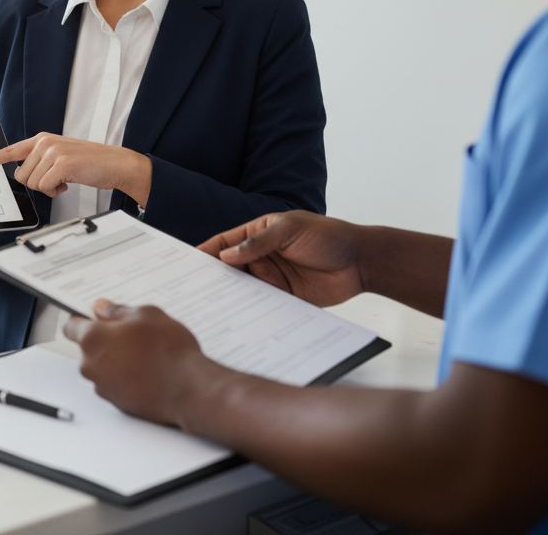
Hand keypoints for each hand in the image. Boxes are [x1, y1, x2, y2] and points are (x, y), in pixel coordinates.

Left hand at [0, 133, 151, 206]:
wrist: (115, 164)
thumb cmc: (89, 164)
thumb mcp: (61, 157)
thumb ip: (42, 161)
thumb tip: (24, 176)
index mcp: (42, 139)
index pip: (10, 150)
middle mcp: (44, 142)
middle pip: (21, 175)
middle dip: (37, 184)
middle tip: (56, 179)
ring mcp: (52, 151)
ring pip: (32, 183)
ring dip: (48, 188)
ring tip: (65, 179)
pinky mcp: (61, 163)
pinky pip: (45, 187)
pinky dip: (56, 190)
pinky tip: (68, 182)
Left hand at [63, 300, 208, 425]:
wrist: (188, 389)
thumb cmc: (168, 350)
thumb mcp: (146, 315)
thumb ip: (118, 311)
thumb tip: (103, 309)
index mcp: (93, 339)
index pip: (71, 327)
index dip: (83, 320)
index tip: (94, 318)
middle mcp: (91, 365)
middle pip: (89, 349)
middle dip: (106, 341)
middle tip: (132, 335)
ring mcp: (103, 387)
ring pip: (103, 367)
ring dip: (117, 361)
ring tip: (146, 355)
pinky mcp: (117, 403)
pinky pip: (115, 385)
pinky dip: (126, 378)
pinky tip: (148, 372)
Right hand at [198, 211, 364, 307]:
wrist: (361, 262)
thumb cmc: (329, 236)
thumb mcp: (289, 230)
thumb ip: (257, 243)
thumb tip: (226, 255)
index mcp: (258, 234)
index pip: (224, 243)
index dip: (205, 252)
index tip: (186, 263)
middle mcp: (261, 257)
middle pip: (229, 269)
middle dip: (212, 278)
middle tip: (192, 290)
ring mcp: (271, 278)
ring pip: (243, 288)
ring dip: (230, 296)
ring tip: (210, 307)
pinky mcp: (283, 298)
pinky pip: (261, 304)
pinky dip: (250, 310)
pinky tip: (239, 316)